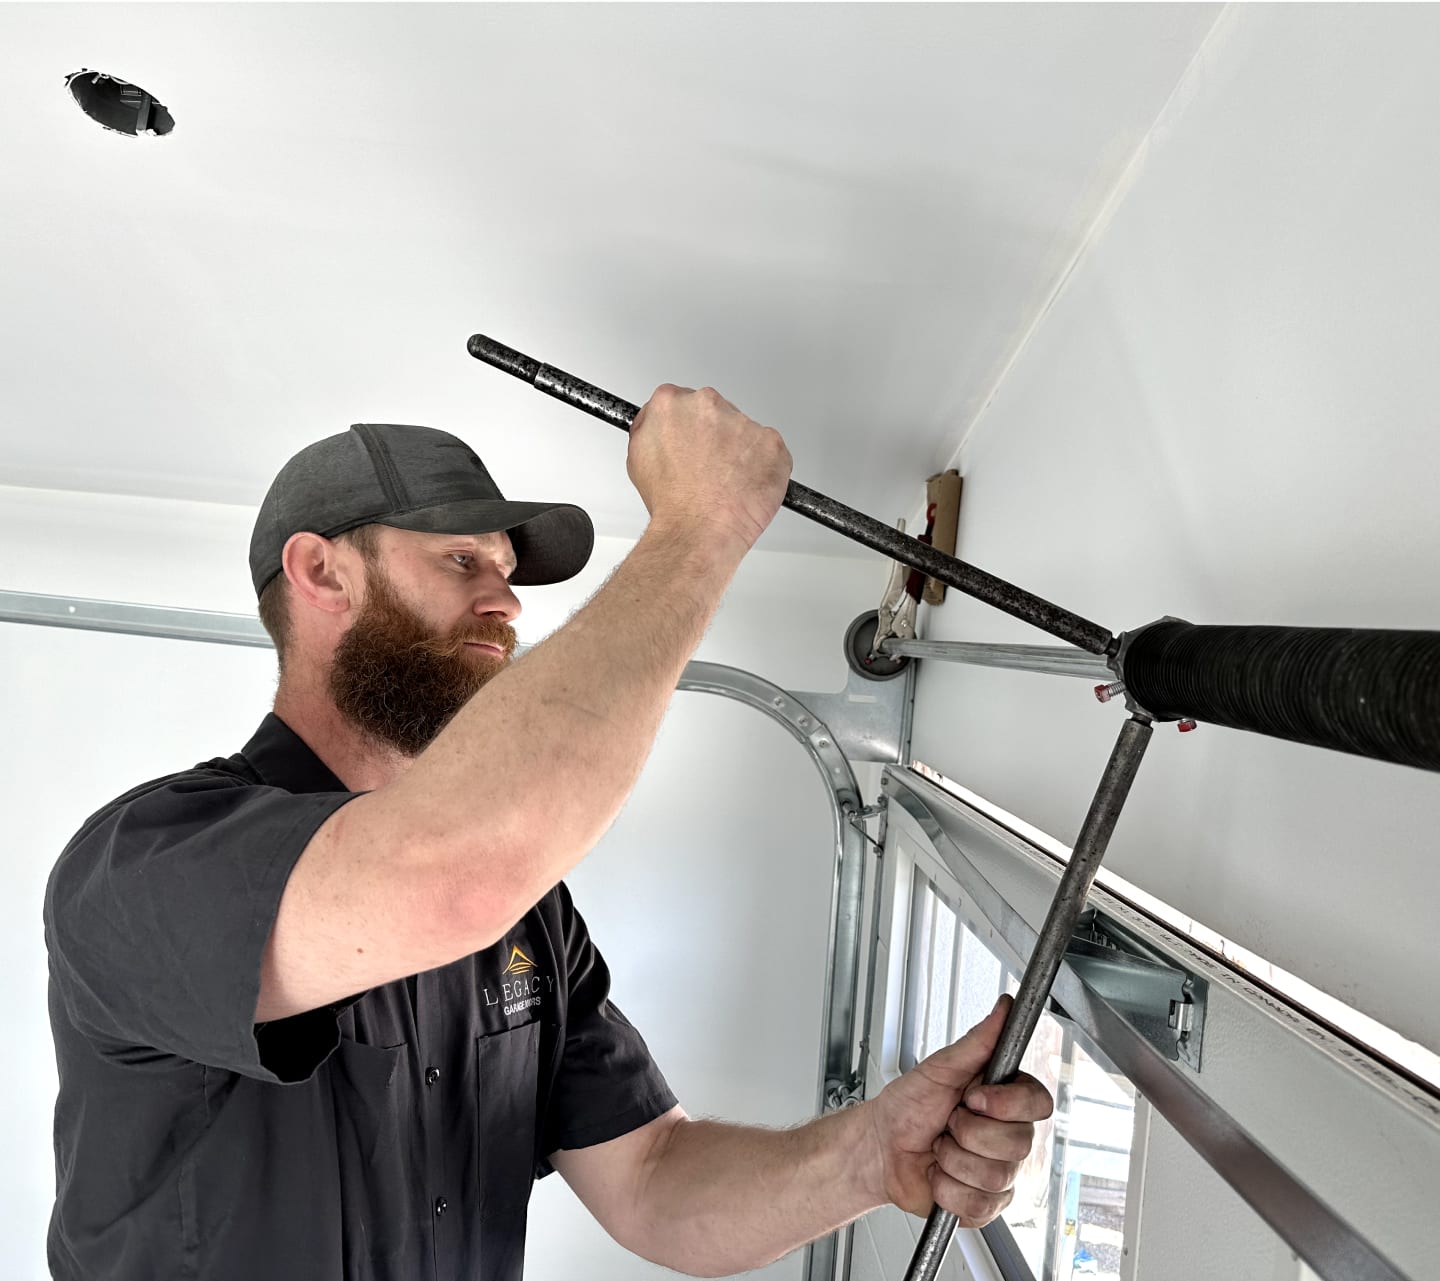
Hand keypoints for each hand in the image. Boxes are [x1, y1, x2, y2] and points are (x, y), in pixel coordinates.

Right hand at [627, 384, 791, 553]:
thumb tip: (661, 426)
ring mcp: (743, 422)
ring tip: (726, 483)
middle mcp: (707, 405)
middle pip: (715, 413)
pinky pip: (769, 451)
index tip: (691, 443)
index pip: (682, 402)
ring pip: (743, 432)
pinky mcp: (770, 442)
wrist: (698, 530)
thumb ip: (652, 429)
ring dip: (739, 452)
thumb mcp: (639, 458)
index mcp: (671, 403)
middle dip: (714, 436)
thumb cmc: (672, 503)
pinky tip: (745, 486)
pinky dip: (762, 467)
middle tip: (708, 468)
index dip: (687, 428)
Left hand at [864, 995, 1052, 1225]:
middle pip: (1018, 1143)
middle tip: (947, 1123)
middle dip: (967, 1132)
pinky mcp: (986, 1204)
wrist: (881, 1148)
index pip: (1038, 1103)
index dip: (1007, 1104)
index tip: (974, 1097)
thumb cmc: (908, 1106)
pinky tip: (939, 1175)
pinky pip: (980, 1204)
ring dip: (953, 1161)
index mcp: (1004, 1099)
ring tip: (940, 1148)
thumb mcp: (940, 1067)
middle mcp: (1009, 1136)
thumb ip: (978, 1042)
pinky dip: (948, 1189)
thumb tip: (1004, 1008)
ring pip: (996, 1175)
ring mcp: (1001, 1173)